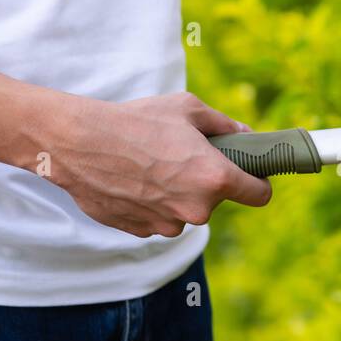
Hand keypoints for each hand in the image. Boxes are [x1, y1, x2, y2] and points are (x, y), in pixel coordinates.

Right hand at [46, 92, 271, 237]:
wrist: (80, 143)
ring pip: (184, 212)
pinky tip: (133, 180)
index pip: (260, 195)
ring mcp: (167, 224)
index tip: (253, 176)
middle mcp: (196, 209)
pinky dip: (151, 204)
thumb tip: (245, 134)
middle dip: (205, 182)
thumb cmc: (137, 121)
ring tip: (151, 166)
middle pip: (215, 200)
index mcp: (215, 178)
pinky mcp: (142, 231)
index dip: (259, 183)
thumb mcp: (188, 109)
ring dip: (176, 195)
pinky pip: (158, 218)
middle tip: (182, 157)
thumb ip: (224, 125)